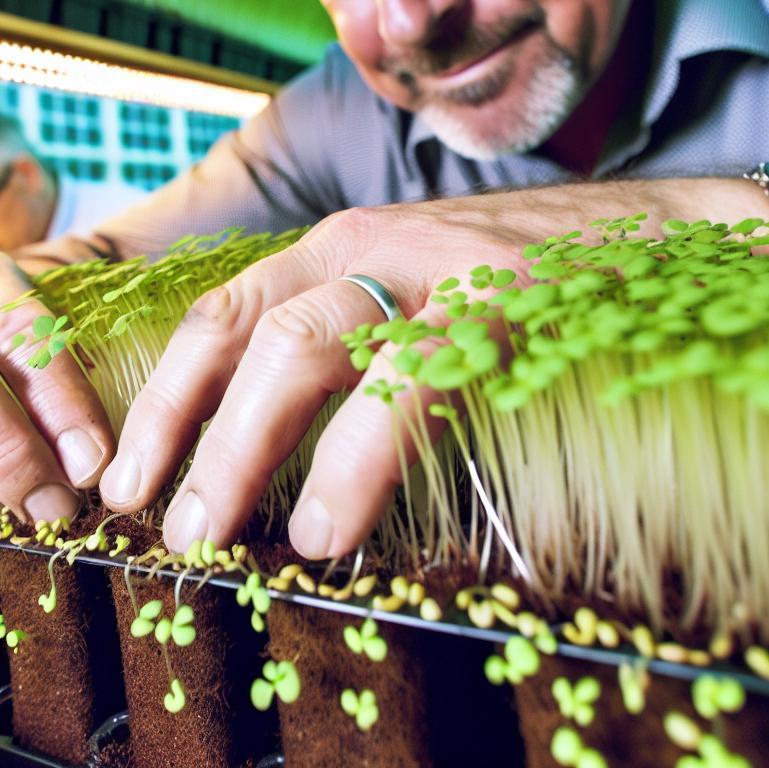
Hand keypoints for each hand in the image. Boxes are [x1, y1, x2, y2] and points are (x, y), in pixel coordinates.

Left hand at [100, 177, 768, 557]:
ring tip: (219, 532)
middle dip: (195, 432)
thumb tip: (268, 452)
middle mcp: (368, 245)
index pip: (221, 314)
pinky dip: (355, 458)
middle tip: (166, 523)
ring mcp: (429, 268)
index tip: (130, 473)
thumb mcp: (404, 297)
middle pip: (253, 334)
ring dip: (248, 445)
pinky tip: (327, 522)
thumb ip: (344, 350)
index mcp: (334, 247)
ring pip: (308, 347)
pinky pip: (408, 383)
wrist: (638, 235)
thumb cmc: (508, 286)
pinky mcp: (496, 301)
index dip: (166, 396)